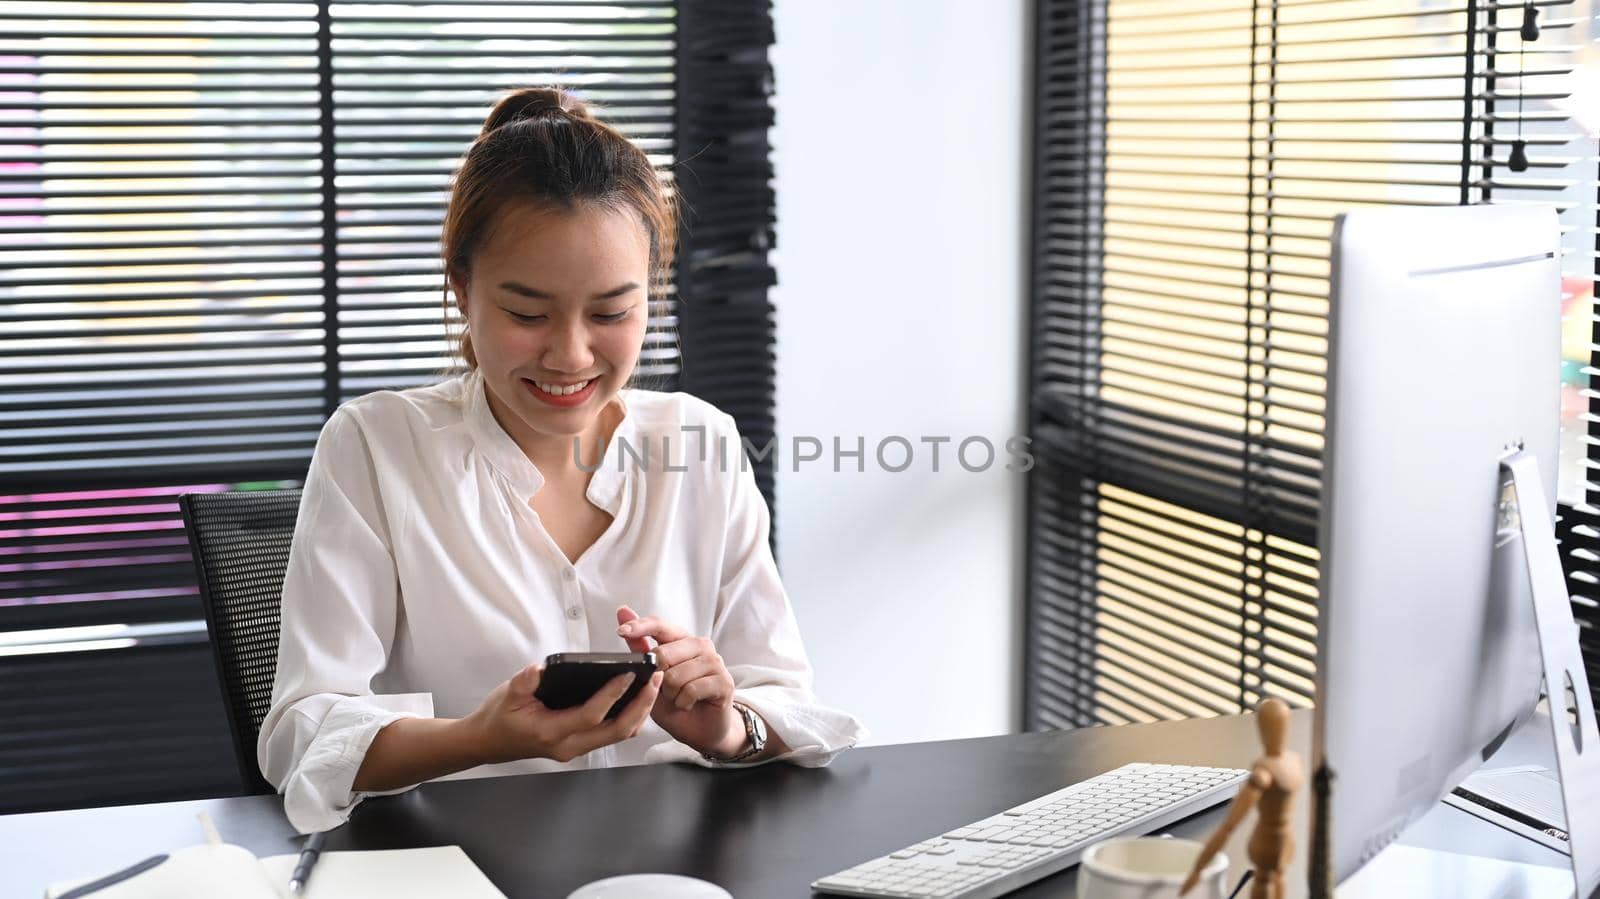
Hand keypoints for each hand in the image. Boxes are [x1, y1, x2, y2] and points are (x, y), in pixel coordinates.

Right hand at [463, 662, 663, 764]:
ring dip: (639, 712)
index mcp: (551, 732)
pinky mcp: (580, 745)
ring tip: (651, 686)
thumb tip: (540, 669)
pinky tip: (636, 698)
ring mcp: (576, 749)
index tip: (627, 674)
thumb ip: (524, 682)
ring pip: (619, 735)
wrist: (487, 743)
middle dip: (640, 705)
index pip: (591, 715)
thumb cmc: (497, 718)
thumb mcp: (506, 694)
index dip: (611, 695)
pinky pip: (611, 734)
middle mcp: (568, 746)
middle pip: (617, 731)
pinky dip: (629, 717)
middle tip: (654, 679)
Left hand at [616, 605, 744, 757]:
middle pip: (664, 654)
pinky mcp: (724, 681)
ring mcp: (714, 662)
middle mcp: (700, 645)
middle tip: (664, 690)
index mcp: (682, 639)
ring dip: (671, 694)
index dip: (640, 627)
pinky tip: (688, 704)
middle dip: (656, 678)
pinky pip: (692, 689)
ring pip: (676, 675)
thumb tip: (624, 611)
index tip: (621, 631)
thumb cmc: (675, 702)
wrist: (700, 730)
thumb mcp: (651, 677)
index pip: (660, 625)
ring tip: (678, 699)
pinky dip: (684, 702)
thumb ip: (640, 647)